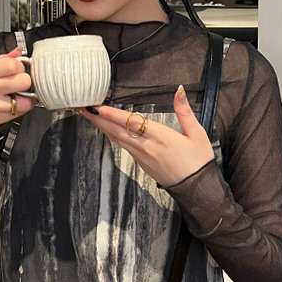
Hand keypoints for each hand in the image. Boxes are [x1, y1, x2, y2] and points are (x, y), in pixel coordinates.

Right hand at [0, 48, 35, 127]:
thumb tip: (18, 52)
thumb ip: (3, 61)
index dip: (20, 68)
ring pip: (24, 102)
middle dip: (25, 82)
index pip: (13, 65)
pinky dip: (19, 109)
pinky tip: (11, 105)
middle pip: (23, 82)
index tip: (18, 71)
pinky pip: (18, 114)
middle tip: (19, 84)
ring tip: (16, 96)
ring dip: (24, 99)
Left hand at [80, 85, 214, 187]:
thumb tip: (179, 91)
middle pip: (117, 131)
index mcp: (161, 137)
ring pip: (118, 140)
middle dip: (99, 120)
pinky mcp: (143, 164)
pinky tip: (108, 131)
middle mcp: (147, 147)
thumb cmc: (198, 162)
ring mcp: (143, 157)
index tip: (97, 107)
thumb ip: (185, 111)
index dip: (112, 114)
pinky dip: (113, 137)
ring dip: (103, 127)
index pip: (131, 122)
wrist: (196, 190)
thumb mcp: (197, 134)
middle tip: (83, 109)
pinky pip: (124, 147)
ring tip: (90, 116)